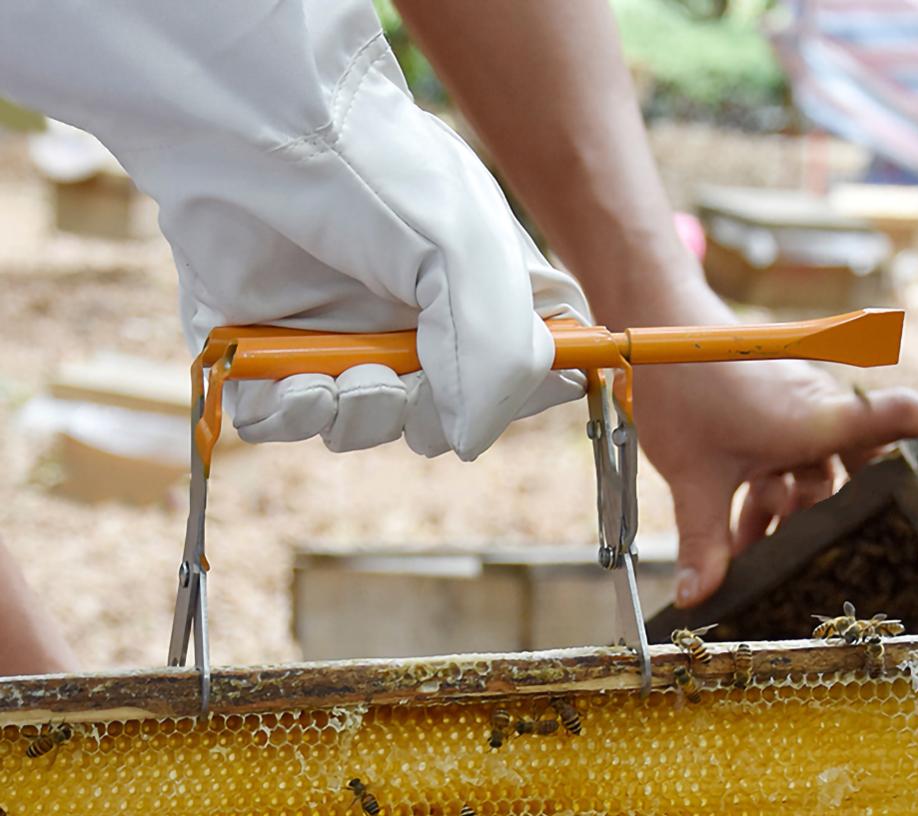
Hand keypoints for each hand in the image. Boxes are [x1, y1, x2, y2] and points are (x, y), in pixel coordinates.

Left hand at [0, 0, 588, 460]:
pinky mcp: (263, 346)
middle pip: (434, 418)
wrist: (255, 125)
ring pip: (361, 426)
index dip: (511, 400)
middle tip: (405, 378)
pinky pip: (282, 420)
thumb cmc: (374, 173)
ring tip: (350, 376)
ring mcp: (335, 335)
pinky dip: (295, 417)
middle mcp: (408, 322)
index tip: (494, 398)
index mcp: (472, 295)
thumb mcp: (466, 254)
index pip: (516, 374)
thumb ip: (497, 357)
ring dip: (362, 417)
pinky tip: (299, 383)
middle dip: (422, 417)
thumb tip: (469, 442)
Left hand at [636, 357, 917, 607]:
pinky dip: (769, 491)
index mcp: (820, 420)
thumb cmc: (682, 388)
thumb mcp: (695, 478)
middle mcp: (819, 412)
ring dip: (788, 514)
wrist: (651, 331)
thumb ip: (702, 541)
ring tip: (751, 553)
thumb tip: (696, 598)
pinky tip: (737, 528)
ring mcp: (795, 409)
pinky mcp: (770, 408)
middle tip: (815, 562)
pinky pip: (785, 458)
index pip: (908, 418)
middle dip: (831, 520)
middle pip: (853, 470)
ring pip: (811, 472)